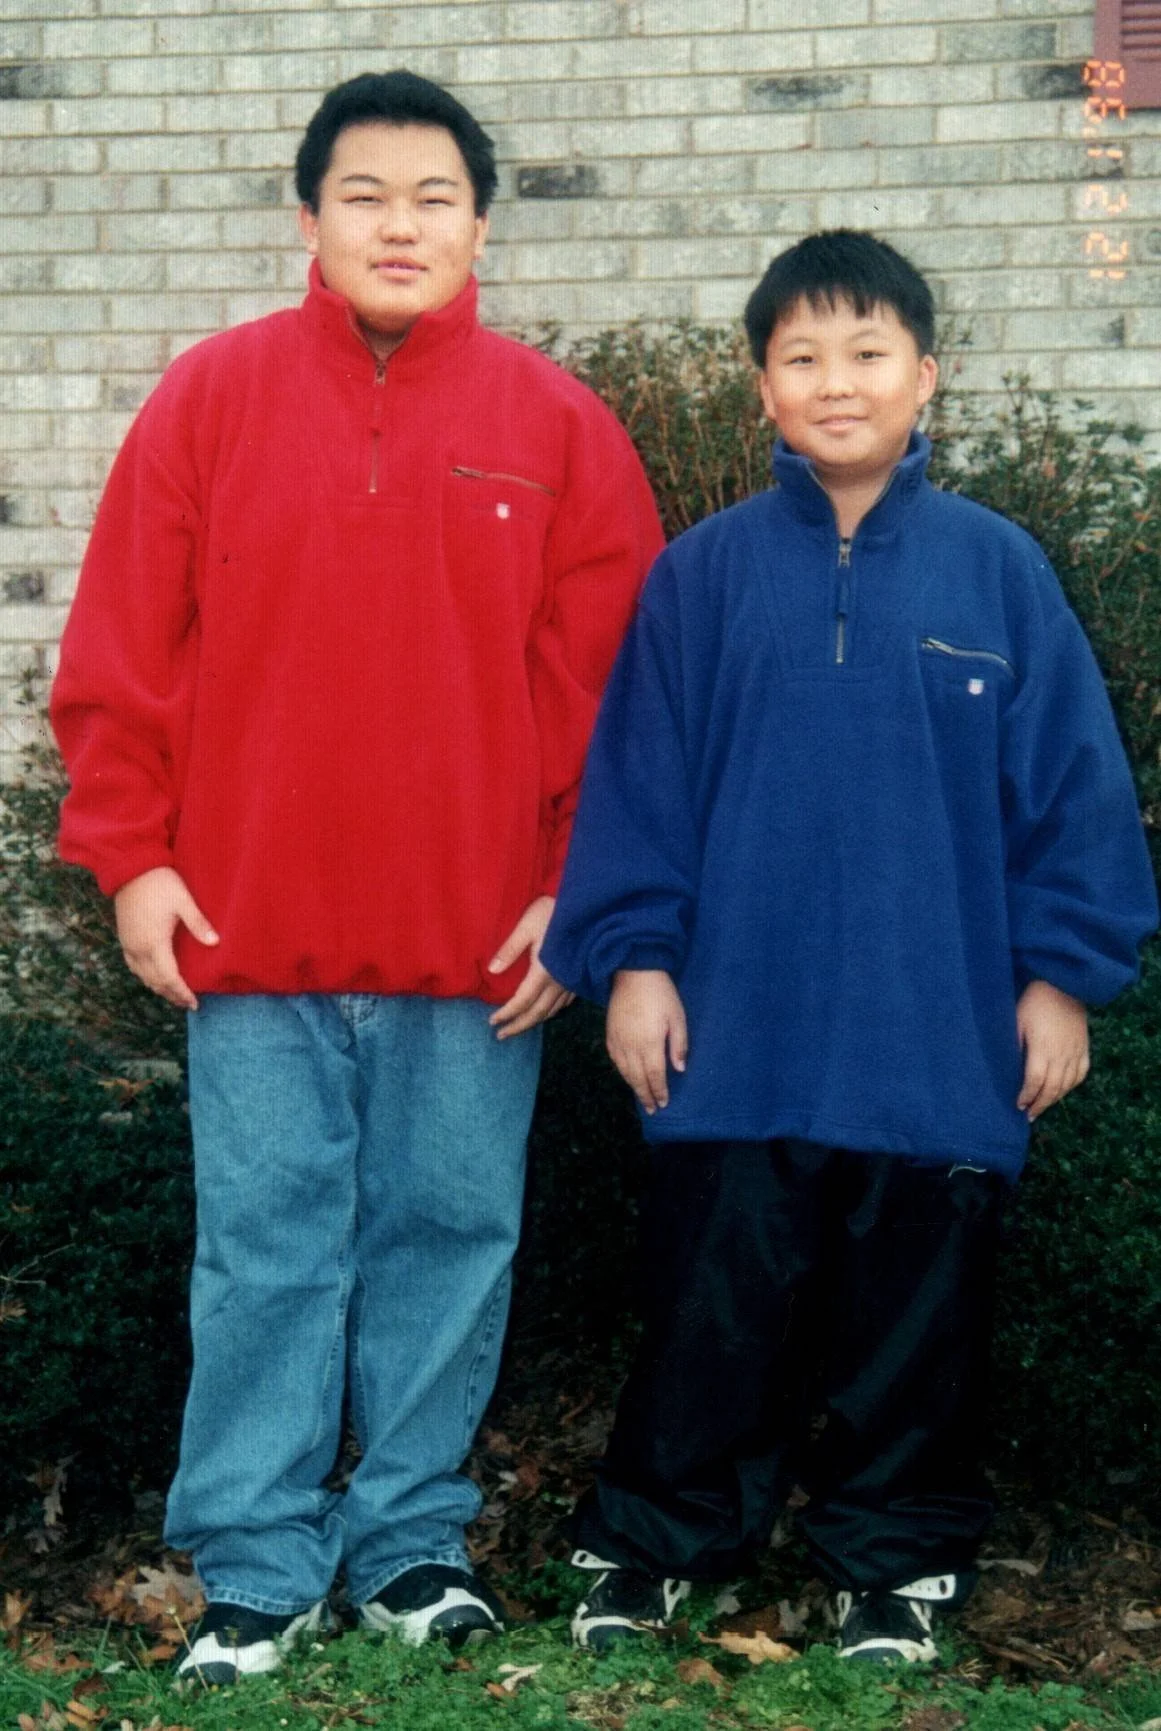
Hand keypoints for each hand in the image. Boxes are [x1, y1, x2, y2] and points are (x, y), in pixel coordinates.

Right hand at [114, 866, 218, 1010]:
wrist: (131, 868)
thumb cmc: (160, 883)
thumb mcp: (183, 900)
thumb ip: (198, 923)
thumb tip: (215, 942)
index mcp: (154, 943)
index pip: (169, 978)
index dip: (182, 992)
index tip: (194, 1003)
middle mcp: (138, 949)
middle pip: (155, 982)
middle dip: (171, 994)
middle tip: (187, 1003)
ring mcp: (128, 944)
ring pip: (142, 976)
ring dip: (158, 987)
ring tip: (174, 994)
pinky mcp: (123, 937)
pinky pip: (133, 966)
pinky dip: (145, 976)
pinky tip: (154, 976)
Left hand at [488, 895, 573, 1037]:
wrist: (585, 907)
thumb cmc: (552, 912)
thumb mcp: (526, 926)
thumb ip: (509, 949)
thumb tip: (492, 971)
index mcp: (543, 971)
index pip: (522, 1002)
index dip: (507, 1014)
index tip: (492, 1022)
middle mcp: (558, 981)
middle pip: (537, 1013)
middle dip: (518, 1026)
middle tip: (501, 1035)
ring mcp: (570, 981)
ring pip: (552, 1010)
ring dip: (534, 1022)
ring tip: (519, 1027)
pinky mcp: (577, 977)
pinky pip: (564, 1003)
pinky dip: (550, 1012)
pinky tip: (544, 1011)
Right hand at [607, 969, 687, 1113]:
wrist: (633, 973)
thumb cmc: (661, 994)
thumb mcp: (677, 1017)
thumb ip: (678, 1044)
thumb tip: (679, 1069)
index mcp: (650, 1044)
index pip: (654, 1076)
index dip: (659, 1091)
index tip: (663, 1103)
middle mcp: (631, 1047)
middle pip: (638, 1078)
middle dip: (646, 1095)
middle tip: (652, 1109)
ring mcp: (618, 1041)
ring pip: (624, 1071)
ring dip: (633, 1086)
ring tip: (641, 1097)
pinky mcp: (610, 1034)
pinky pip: (614, 1059)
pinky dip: (621, 1071)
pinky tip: (627, 1075)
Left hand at [1016, 979, 1088, 1120]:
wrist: (1062, 984)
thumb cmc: (1033, 1002)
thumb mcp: (1016, 1022)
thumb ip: (1013, 1046)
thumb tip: (1005, 1070)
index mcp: (1043, 1048)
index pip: (1035, 1081)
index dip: (1027, 1096)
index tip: (1018, 1105)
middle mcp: (1062, 1054)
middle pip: (1052, 1088)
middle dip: (1040, 1104)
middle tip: (1029, 1114)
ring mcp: (1076, 1052)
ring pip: (1067, 1085)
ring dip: (1054, 1099)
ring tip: (1042, 1106)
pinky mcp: (1085, 1047)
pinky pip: (1081, 1074)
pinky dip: (1071, 1086)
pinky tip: (1062, 1091)